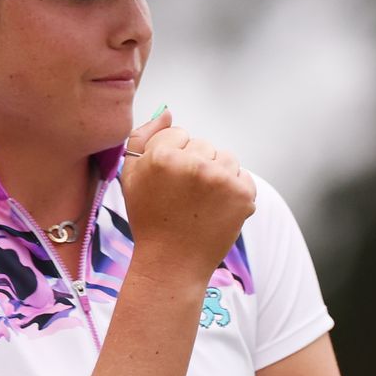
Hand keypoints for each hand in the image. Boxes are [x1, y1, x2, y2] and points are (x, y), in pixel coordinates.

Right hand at [119, 108, 256, 282]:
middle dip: (195, 164)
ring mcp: (222, 179)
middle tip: (183, 195)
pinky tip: (216, 208)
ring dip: (216, 174)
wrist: (172, 263)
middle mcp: (194, 164)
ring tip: (200, 201)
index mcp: (162, 156)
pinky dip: (233, 190)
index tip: (168, 181)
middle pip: (203, 144)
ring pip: (225, 157)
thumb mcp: (131, 177)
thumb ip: (143, 137)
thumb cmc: (150, 220)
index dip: (172, 157)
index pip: (179, 133)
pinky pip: (243, 176)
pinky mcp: (243, 195)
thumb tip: (167, 112)